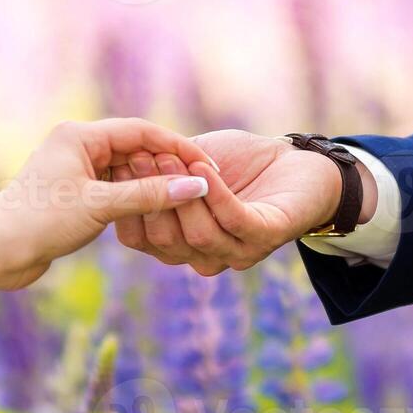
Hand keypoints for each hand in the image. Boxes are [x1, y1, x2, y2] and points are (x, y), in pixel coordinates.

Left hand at [0, 119, 213, 288]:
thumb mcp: (101, 206)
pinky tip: (156, 214)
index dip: (178, 148)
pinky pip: (116, 189)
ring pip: (128, 171)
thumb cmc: (42, 222)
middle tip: (202, 187)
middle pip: (137, 149)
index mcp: (80, 135)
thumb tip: (196, 185)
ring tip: (184, 202)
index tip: (207, 167)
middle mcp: (77, 145)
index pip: (142, 132)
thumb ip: (150, 194)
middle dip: (168, 167)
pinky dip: (136, 199)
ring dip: (153, 185)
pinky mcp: (74, 193)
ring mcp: (75, 169)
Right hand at [114, 129, 375, 275]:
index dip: (127, 207)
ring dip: (182, 193)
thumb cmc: (241, 164)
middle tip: (141, 158)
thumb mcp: (188, 161)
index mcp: (183, 245)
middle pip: (166, 242)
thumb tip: (112, 161)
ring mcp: (239, 251)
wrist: (301, 163)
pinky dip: (216, 193)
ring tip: (172, 156)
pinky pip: (233, 220)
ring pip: (197, 236)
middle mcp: (208, 257)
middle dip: (150, 197)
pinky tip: (204, 166)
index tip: (117, 168)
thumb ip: (157, 169)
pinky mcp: (267, 236)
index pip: (142, 240)